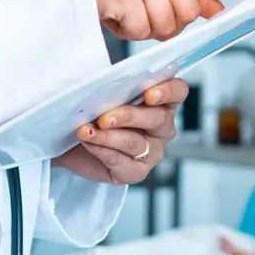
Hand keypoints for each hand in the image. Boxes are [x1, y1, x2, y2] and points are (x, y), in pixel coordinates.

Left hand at [52, 79, 184, 185]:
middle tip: (104, 117)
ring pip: (136, 143)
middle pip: (158, 119)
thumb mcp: (104, 93)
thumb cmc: (95, 113)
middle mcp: (162, 128)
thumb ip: (112, 86)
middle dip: (129, 116)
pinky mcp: (136, 172)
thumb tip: (104, 83)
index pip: (178, 91)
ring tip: (86, 131)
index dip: (168, 91)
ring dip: (108, 136)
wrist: (76, 143)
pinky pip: (122, 163)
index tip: (148, 94)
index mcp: (162, 101)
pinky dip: (102, 151)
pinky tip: (89, 142)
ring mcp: (152, 151)